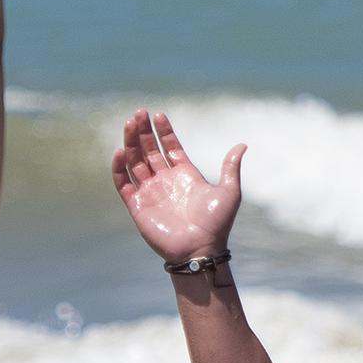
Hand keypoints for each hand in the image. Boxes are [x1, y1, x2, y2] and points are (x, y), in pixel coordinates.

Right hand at [110, 109, 244, 264]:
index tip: (158, 114)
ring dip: (131, 143)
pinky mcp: (137, 205)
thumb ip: (230, 168)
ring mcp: (150, 192)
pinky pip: (124, 183)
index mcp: (184, 175)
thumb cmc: (217, 224)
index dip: (164, 131)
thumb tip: (242, 145)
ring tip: (130, 123)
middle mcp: (165, 181)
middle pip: (149, 150)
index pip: (170, 147)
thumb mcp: (229, 192)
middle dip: (143, 131)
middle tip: (139, 112)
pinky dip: (120, 168)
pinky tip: (121, 151)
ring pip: (135, 161)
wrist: (200, 250)